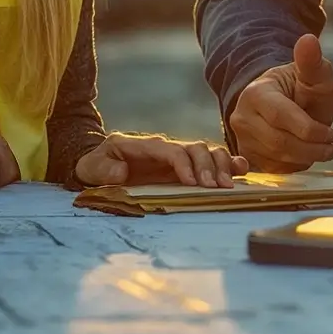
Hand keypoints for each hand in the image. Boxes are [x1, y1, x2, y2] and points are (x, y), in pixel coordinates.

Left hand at [73, 132, 249, 187]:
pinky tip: (240, 171)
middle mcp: (166, 147)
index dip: (185, 163)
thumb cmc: (97, 164)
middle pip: (195, 148)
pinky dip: (227, 163)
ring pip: (207, 151)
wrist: (101, 163)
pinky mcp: (186, 165)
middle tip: (216, 187)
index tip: (192, 182)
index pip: (171, 149)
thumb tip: (121, 173)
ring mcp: (178, 155)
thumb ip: (103, 169)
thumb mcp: (91, 166)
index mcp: (146, 145)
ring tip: (228, 185)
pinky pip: (211, 160)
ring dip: (220, 166)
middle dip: (208, 166)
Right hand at [228, 33, 332, 172]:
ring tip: (323, 150)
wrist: (286, 105)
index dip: (310, 130)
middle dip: (311, 148)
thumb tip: (308, 39)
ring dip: (306, 158)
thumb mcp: (315, 76)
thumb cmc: (304, 90)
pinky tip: (305, 154)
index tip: (332, 133)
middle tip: (332, 146)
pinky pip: (273, 170)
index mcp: (257, 93)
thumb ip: (312, 62)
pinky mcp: (247, 157)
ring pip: (276, 159)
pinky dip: (294, 166)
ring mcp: (241, 138)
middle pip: (279, 142)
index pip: (282, 117)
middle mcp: (242, 116)